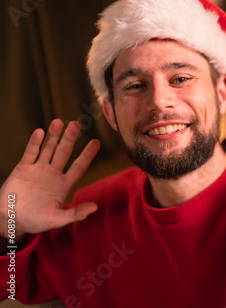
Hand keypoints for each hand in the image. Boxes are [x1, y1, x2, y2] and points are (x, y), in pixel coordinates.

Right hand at [0, 119, 99, 239]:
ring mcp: (38, 170)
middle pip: (64, 153)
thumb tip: (95, 207)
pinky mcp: (22, 169)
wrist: (11, 221)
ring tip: (59, 121)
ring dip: (53, 136)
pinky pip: (30, 153)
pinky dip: (35, 143)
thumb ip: (75, 214)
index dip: (87, 155)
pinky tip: (40, 132)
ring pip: (48, 149)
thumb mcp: (57, 219)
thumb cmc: (36, 221)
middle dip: (70, 139)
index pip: (79, 166)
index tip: (96, 142)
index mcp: (64, 184)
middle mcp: (53, 174)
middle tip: (77, 124)